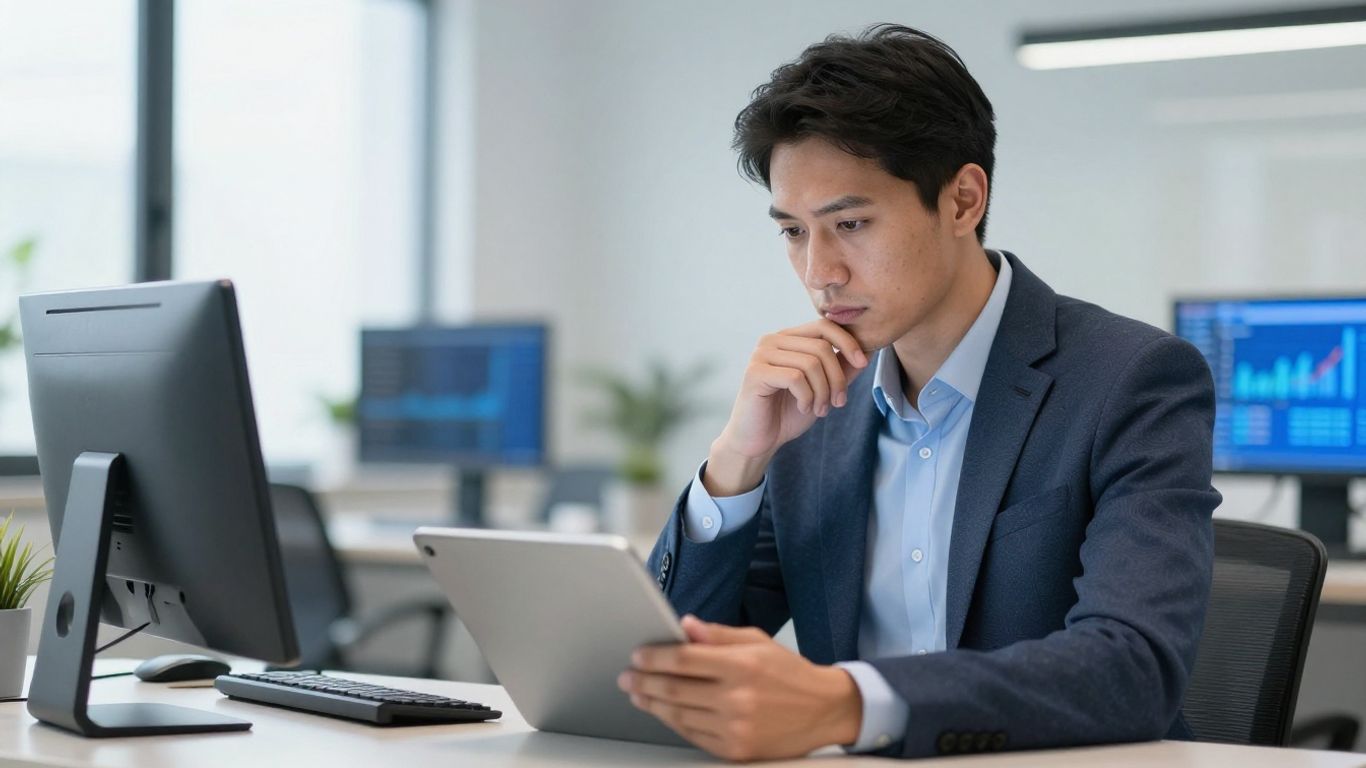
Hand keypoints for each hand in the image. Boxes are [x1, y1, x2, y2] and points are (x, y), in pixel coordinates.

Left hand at [620, 615, 861, 761]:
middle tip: (627, 677)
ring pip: (680, 715)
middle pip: (675, 689)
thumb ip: (718, 636)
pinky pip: (694, 736)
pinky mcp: (737, 750)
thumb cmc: (789, 672)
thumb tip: (684, 626)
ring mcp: (736, 727)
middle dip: (644, 682)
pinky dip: (675, 723)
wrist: (824, 709)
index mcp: (742, 665)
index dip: (655, 656)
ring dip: (653, 704)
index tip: (638, 655)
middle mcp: (738, 697)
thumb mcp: (757, 641)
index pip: (684, 659)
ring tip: (638, 695)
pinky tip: (665, 712)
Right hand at [706, 320, 867, 495]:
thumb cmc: (788, 412)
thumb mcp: (823, 388)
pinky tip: (803, 408)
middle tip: (837, 403)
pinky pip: (795, 378)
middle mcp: (772, 340)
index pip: (824, 325)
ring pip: (810, 363)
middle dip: (837, 378)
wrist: (758, 440)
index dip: (847, 341)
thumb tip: (870, 349)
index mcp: (788, 338)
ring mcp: (761, 355)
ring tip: (819, 409)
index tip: (862, 364)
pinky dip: (807, 397)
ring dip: (823, 392)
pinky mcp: (755, 373)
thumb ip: (842, 368)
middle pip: (821, 347)